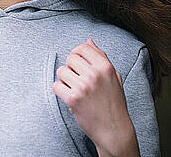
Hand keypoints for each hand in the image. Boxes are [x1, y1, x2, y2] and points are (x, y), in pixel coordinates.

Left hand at [52, 38, 139, 156]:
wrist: (114, 130)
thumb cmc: (114, 103)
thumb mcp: (114, 77)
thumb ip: (101, 57)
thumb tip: (89, 40)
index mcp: (105, 67)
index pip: (83, 47)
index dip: (77, 53)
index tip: (78, 63)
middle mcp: (94, 74)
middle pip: (70, 58)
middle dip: (71, 68)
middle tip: (78, 79)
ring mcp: (83, 86)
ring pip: (61, 71)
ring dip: (65, 80)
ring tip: (75, 88)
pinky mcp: (73, 99)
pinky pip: (56, 86)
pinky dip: (60, 91)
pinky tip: (70, 96)